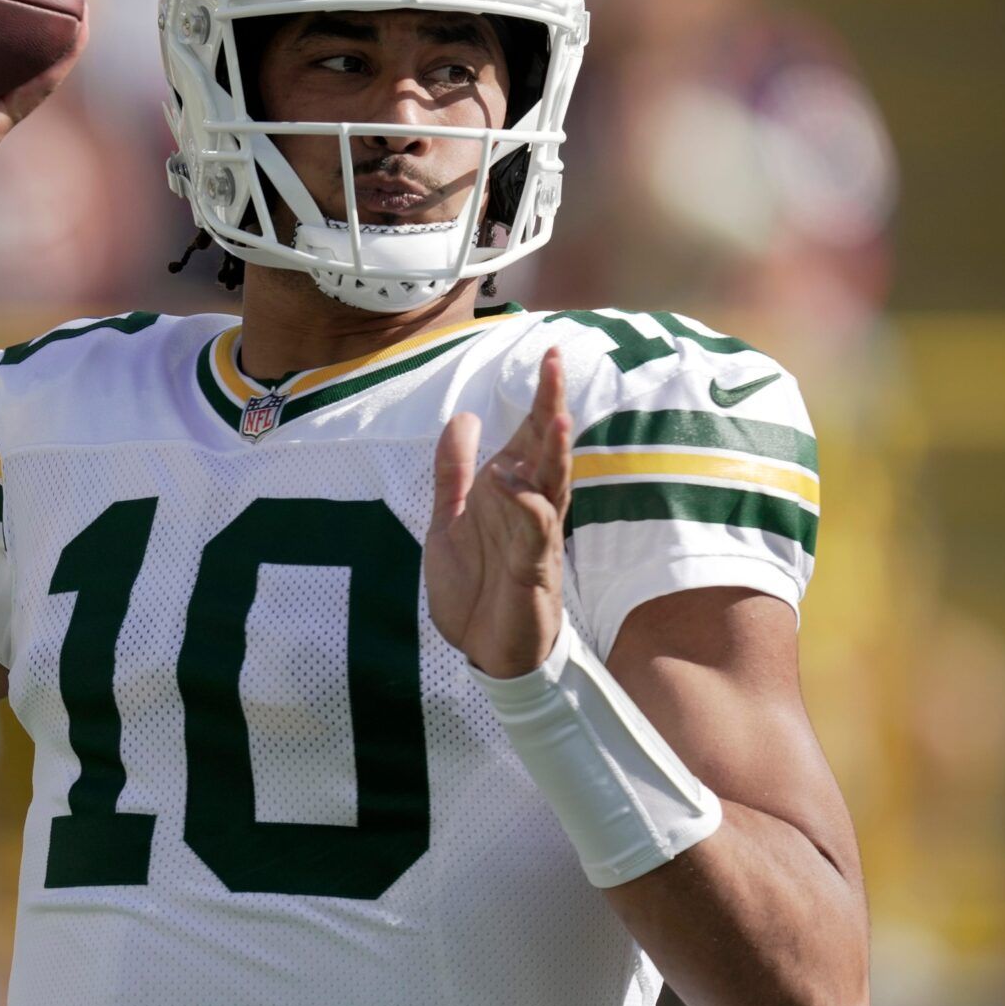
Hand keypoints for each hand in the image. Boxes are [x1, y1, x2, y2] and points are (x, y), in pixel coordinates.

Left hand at [425, 348, 570, 677]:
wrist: (486, 650)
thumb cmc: (477, 587)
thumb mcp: (449, 520)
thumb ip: (453, 473)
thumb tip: (462, 418)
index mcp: (510, 493)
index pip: (529, 437)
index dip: (540, 398)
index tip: (549, 355)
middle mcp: (530, 508)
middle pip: (547, 450)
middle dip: (551, 407)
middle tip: (555, 363)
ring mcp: (535, 537)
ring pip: (552, 484)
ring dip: (552, 450)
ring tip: (554, 413)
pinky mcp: (533, 568)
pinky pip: (534, 529)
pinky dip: (524, 503)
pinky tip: (509, 480)